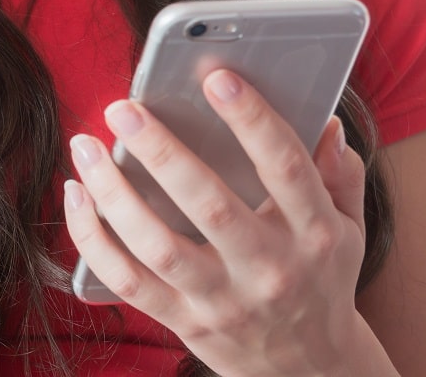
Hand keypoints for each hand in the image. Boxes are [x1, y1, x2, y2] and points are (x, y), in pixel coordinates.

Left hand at [64, 69, 375, 376]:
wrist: (309, 368)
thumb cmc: (320, 276)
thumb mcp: (349, 228)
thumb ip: (339, 174)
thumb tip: (326, 122)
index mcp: (314, 233)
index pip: (286, 168)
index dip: (253, 120)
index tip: (217, 78)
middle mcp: (268, 267)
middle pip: (209, 205)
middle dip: (162, 151)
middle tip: (124, 108)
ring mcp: (222, 298)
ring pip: (157, 246)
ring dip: (113, 193)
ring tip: (86, 146)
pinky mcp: (183, 320)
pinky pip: (127, 280)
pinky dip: (93, 239)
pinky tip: (76, 195)